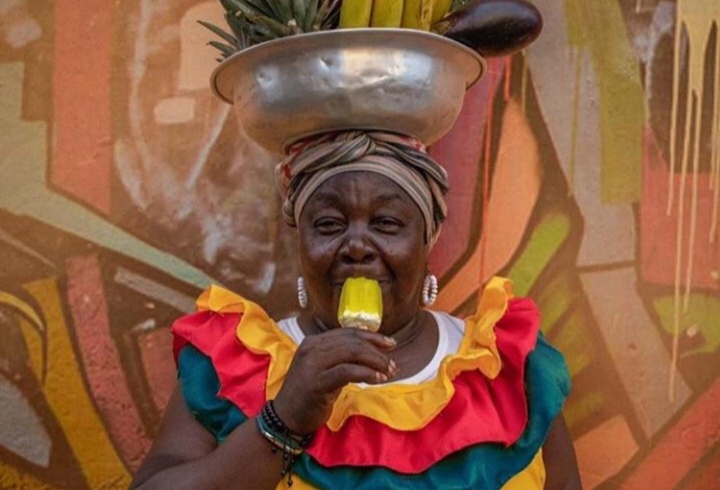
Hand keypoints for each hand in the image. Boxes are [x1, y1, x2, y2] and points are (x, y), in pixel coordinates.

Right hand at [272, 328, 396, 434]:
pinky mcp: (317, 382)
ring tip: (388, 372)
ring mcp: (312, 364)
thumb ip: (341, 358)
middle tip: (393, 365)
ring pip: (352, 353)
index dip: (372, 336)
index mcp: (314, 342)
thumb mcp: (324, 370)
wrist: (286, 418)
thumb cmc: (308, 395)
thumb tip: (372, 352)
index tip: (390, 344)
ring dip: (375, 362)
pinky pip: (347, 371)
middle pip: (352, 342)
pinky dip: (366, 373)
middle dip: (377, 352)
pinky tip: (378, 379)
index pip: (348, 332)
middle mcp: (312, 348)